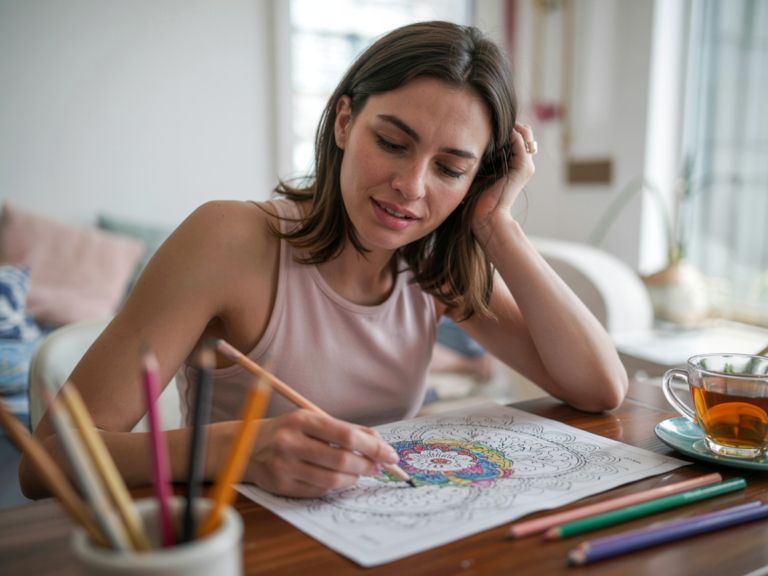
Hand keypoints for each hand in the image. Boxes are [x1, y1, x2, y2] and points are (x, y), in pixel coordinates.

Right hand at [245, 409, 399, 496]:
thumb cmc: (289, 431)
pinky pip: (320, 490)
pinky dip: (335, 485)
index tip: (391, 454)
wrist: (247, 446)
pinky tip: (338, 477)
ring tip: (361, 472)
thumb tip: (379, 442)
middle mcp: (290, 442)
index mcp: (302, 420)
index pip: (346, 434)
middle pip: (341, 459)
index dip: (373, 447)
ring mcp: (284, 466)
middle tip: (380, 467)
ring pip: (333, 478)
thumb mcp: (313, 420)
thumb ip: (345, 429)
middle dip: (368, 465)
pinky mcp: (282, 486)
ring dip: (354, 478)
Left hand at [471, 123, 535, 238]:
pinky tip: (492, 134)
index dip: (504, 125)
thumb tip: (470, 138)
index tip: (484, 124)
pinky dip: (508, 132)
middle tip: (487, 123)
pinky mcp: (523, 167)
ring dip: (508, 125)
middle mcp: (524, 162)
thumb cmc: (477, 197)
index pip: (517, 133)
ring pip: (524, 131)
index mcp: (515, 162)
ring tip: (489, 126)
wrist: (485, 216)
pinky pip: (520, 140)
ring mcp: (526, 165)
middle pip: (523, 130)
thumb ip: (482, 155)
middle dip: (507, 123)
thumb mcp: (479, 170)